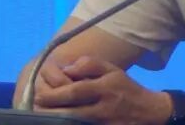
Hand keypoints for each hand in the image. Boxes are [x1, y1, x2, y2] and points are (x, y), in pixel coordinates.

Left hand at [35, 56, 171, 123]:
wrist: (150, 111)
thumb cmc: (124, 87)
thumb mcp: (110, 69)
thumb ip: (88, 64)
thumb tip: (67, 69)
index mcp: (103, 88)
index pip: (75, 92)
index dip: (55, 95)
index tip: (38, 95)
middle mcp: (103, 108)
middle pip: (72, 112)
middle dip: (51, 111)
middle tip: (34, 108)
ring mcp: (106, 123)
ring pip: (77, 123)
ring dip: (58, 121)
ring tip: (41, 117)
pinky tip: (59, 122)